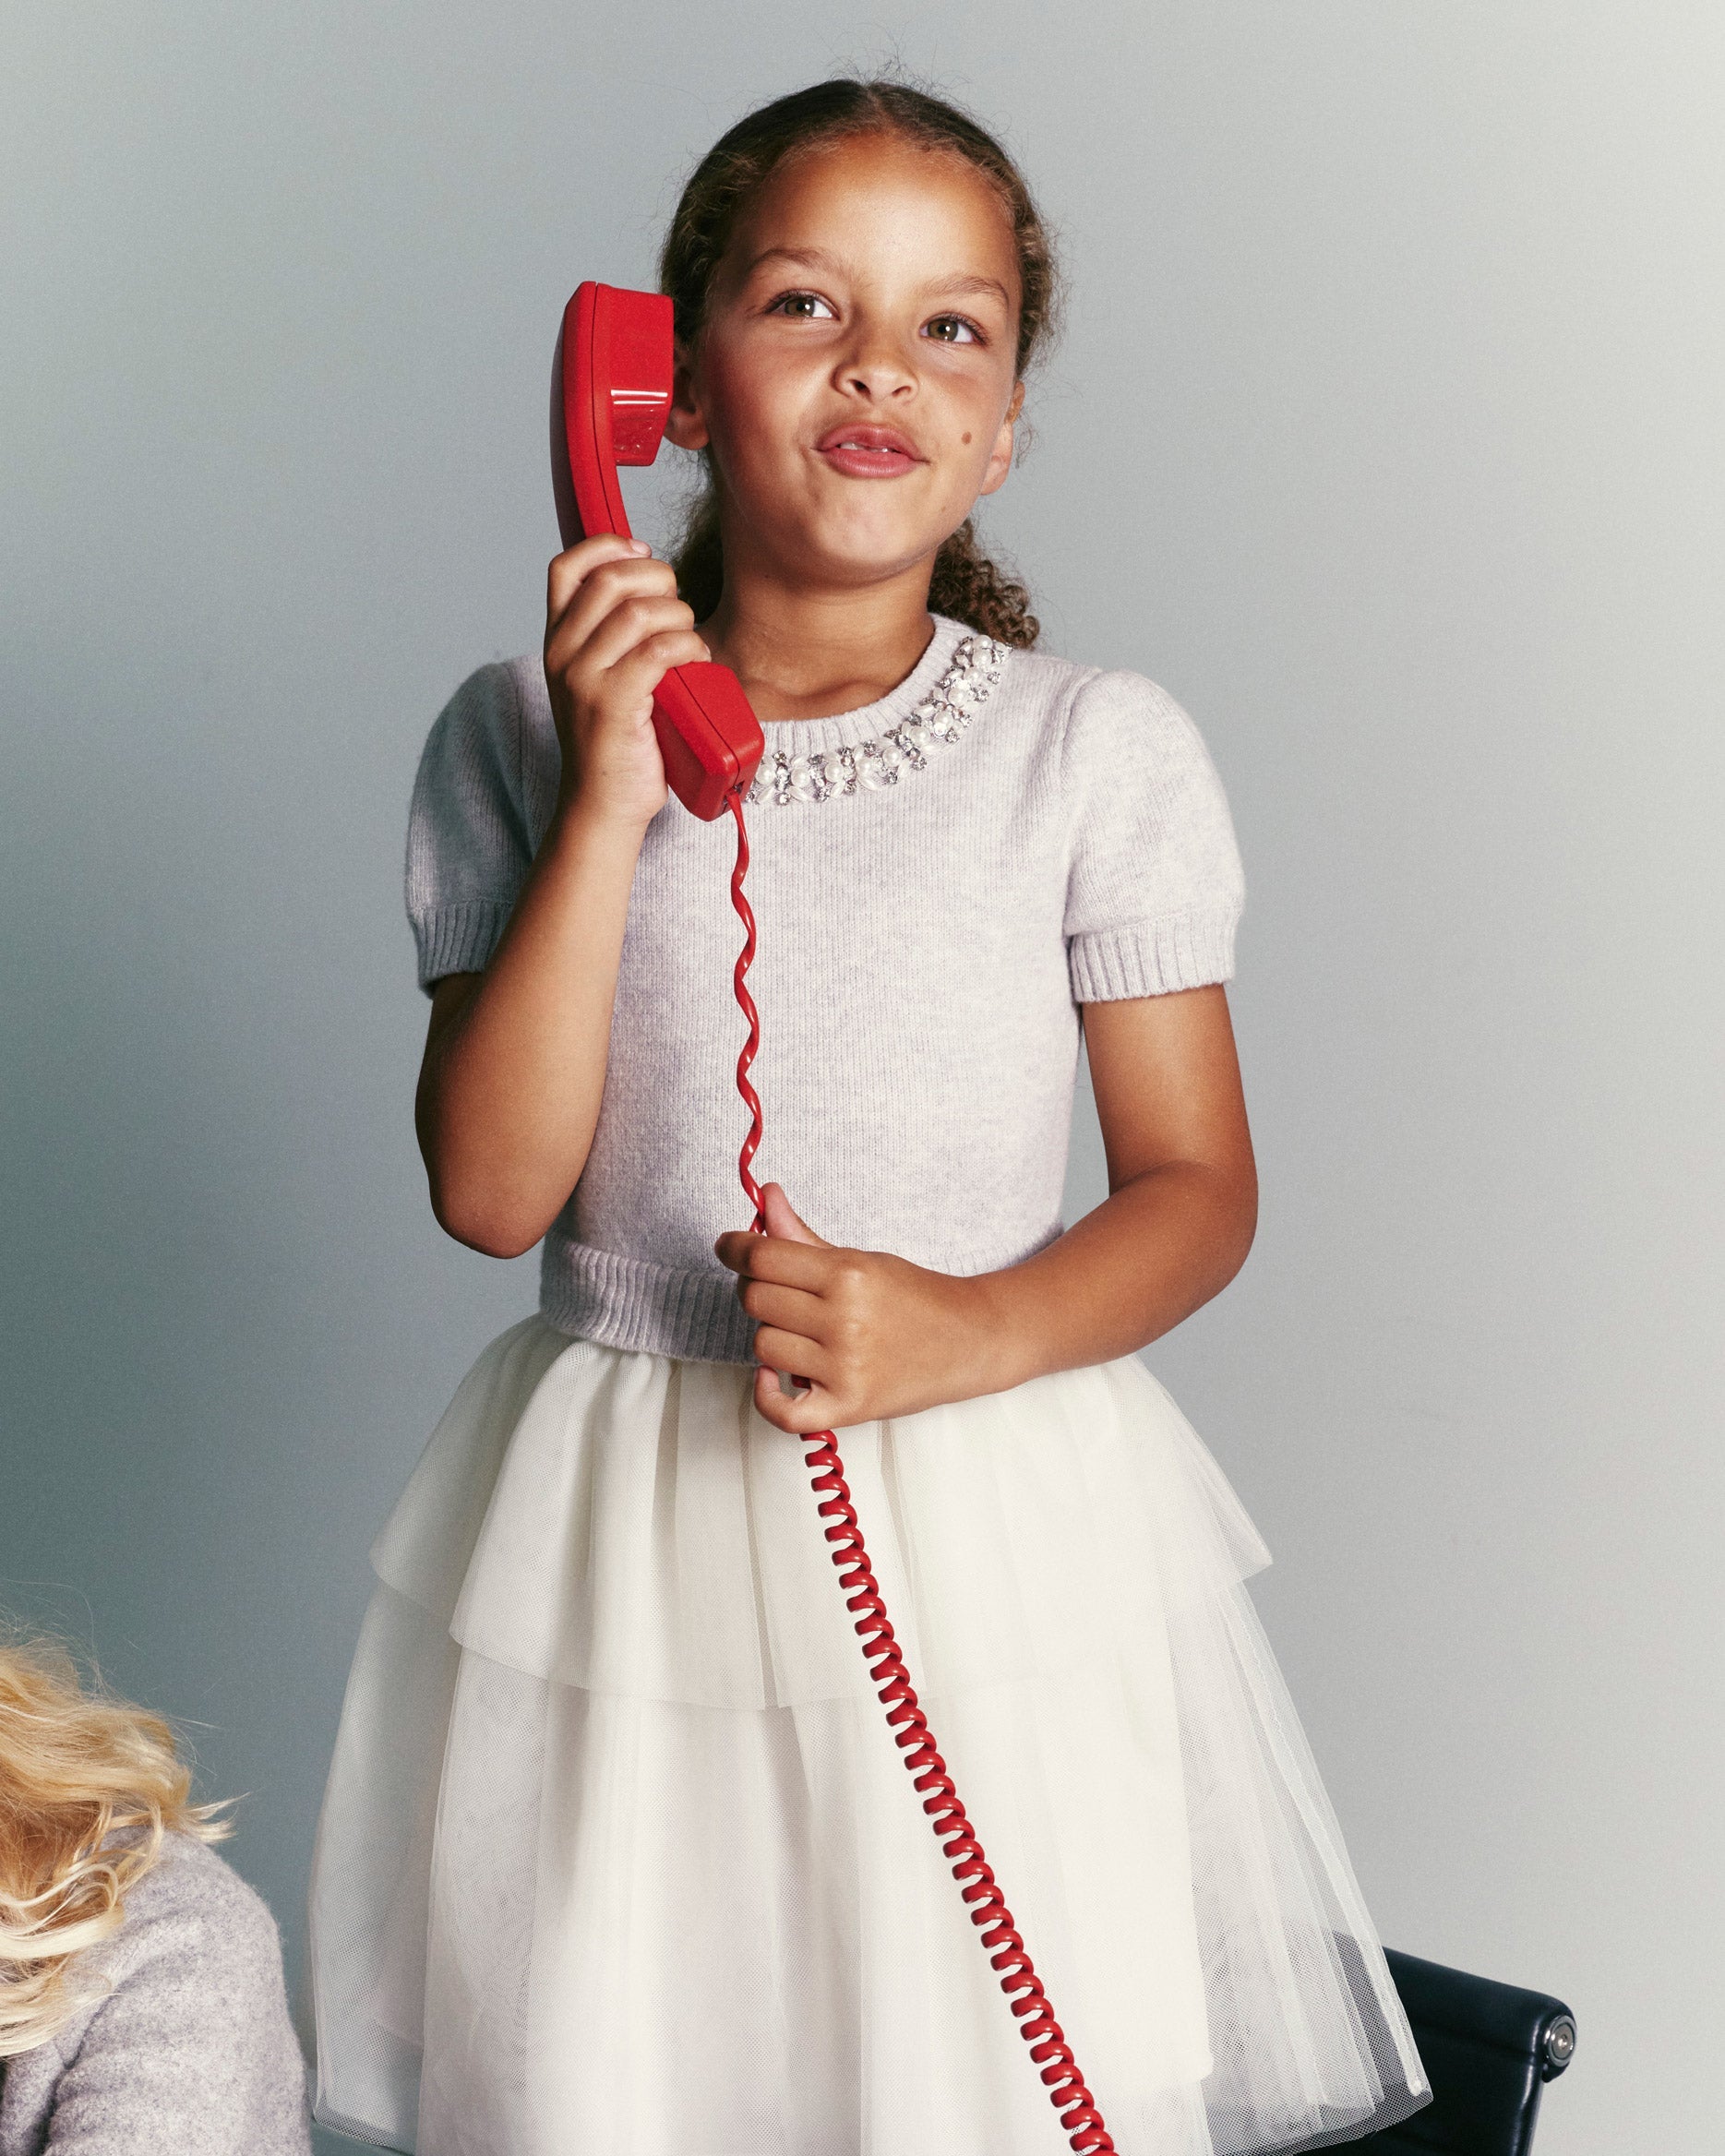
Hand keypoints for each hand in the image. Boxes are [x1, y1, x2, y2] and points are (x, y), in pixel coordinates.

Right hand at [542, 535, 710, 829]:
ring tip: (691, 643)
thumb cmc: (616, 743)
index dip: (608, 546)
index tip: (643, 553)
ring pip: (640, 612)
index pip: (567, 567)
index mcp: (556, 641)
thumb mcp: (600, 679)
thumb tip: (653, 585)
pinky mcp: (613, 704)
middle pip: (611, 579)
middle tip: (679, 609)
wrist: (602, 806)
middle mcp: (562, 654)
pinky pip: (660, 650)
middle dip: (658, 579)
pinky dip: (689, 646)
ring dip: (681, 617)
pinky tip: (697, 659)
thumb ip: (612, 636)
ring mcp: (583, 679)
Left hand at [715, 1184, 1007, 1431]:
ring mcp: (845, 1367)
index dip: (735, 1247)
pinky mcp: (848, 1406)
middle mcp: (845, 1321)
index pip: (762, 1257)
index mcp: (849, 1274)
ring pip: (763, 1345)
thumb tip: (765, 1197)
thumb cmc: (915, 1296)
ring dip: (772, 1335)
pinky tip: (772, 1375)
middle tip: (779, 1290)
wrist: (968, 1341)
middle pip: (756, 1299)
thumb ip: (804, 1237)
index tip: (730, 1246)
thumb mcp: (863, 1259)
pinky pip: (782, 1411)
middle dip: (757, 1288)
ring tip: (801, 1332)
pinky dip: (767, 1396)